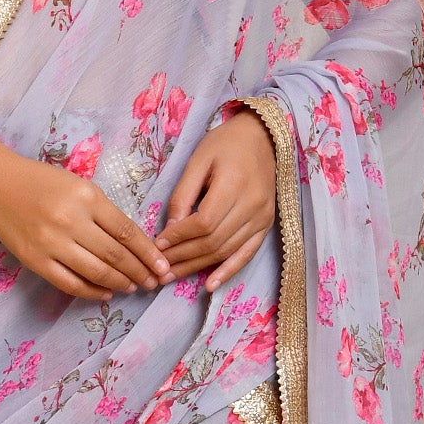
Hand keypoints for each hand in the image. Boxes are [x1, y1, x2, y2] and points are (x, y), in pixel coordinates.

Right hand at [0, 134, 169, 302]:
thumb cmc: (41, 181)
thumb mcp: (79, 186)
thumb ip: (103, 212)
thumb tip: (130, 244)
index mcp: (87, 198)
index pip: (126, 231)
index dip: (148, 252)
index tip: (163, 266)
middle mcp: (71, 221)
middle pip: (115, 255)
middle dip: (139, 272)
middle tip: (153, 282)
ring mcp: (52, 243)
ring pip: (97, 272)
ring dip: (120, 283)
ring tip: (133, 287)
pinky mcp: (35, 261)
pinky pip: (70, 283)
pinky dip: (91, 291)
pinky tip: (105, 293)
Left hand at [160, 108, 276, 291]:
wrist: (263, 138)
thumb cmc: (225, 144)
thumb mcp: (197, 160)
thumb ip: (183, 195)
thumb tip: (170, 230)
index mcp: (234, 185)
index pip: (203, 223)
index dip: (179, 238)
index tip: (157, 244)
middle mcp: (252, 205)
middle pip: (213, 241)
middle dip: (183, 257)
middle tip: (159, 267)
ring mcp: (262, 218)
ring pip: (226, 251)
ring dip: (198, 267)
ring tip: (172, 276)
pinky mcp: (266, 225)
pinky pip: (246, 254)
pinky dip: (228, 272)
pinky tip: (210, 285)